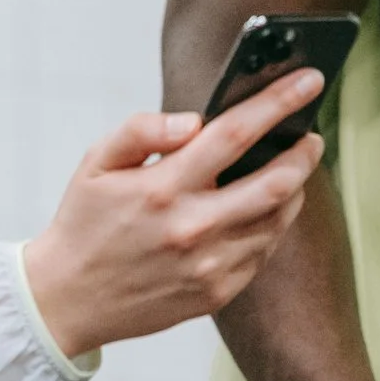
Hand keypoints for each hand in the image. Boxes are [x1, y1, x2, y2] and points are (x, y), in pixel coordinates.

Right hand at [22, 70, 325, 358]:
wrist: (67, 300)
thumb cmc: (84, 224)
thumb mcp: (96, 163)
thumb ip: (142, 130)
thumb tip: (193, 121)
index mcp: (163, 188)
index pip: (235, 134)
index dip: (279, 102)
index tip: (309, 81)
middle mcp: (192, 228)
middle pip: (276, 182)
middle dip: (305, 153)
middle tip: (312, 136)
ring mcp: (209, 266)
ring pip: (278, 220)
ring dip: (294, 189)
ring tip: (293, 169)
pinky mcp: (217, 293)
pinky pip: (262, 252)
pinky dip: (274, 225)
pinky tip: (266, 209)